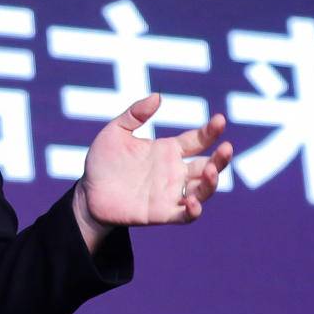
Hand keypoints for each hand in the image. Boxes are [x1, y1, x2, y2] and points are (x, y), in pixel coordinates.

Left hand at [75, 92, 230, 227]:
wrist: (87, 193)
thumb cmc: (103, 161)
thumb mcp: (115, 131)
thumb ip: (135, 114)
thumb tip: (158, 97)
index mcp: (168, 150)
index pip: (197, 140)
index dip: (210, 131)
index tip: (220, 120)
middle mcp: (174, 172)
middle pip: (208, 165)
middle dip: (221, 158)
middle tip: (226, 148)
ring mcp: (170, 194)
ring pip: (202, 190)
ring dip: (212, 182)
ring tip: (211, 171)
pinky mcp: (162, 213)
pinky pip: (185, 215)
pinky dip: (193, 210)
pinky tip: (192, 202)